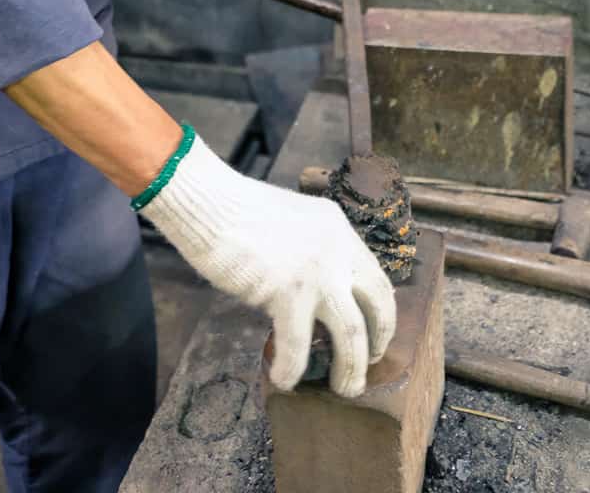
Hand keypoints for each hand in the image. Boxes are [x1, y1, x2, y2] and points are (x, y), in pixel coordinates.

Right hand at [142, 136, 395, 395]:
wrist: (209, 201)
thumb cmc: (236, 211)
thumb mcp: (291, 224)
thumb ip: (309, 253)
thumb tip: (310, 294)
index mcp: (338, 228)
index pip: (375, 275)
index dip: (380, 311)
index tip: (374, 333)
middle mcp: (337, 248)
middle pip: (377, 304)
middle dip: (378, 341)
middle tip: (368, 366)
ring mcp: (316, 271)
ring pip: (351, 332)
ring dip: (351, 366)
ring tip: (344, 388)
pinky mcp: (288, 291)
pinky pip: (298, 345)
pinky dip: (292, 368)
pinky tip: (282, 378)